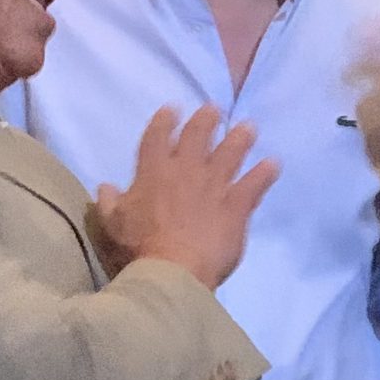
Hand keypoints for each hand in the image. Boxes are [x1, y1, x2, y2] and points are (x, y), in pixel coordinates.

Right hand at [91, 106, 278, 290]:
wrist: (174, 270)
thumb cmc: (138, 248)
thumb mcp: (113, 225)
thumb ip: (110, 203)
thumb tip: (105, 187)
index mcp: (153, 172)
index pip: (157, 137)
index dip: (164, 121)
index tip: (172, 109)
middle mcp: (186, 170)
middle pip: (198, 136)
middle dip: (206, 120)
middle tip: (214, 109)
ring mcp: (214, 186)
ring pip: (230, 153)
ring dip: (240, 138)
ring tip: (249, 127)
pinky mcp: (236, 206)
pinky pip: (254, 184)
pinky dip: (265, 173)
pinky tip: (274, 164)